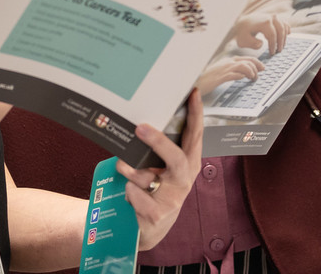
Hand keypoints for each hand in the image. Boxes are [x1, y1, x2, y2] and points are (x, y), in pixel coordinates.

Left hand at [118, 90, 203, 249]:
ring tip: (124, 168)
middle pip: (176, 158)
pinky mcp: (157, 215)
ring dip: (128, 170)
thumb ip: (159, 149)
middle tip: (140, 127)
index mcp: (189, 164)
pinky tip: (131, 196)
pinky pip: (134, 193)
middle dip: (158, 142)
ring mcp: (172, 200)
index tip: (193, 93)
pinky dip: (127, 191)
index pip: (196, 136)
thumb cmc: (156, 189)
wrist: (150, 228)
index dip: (196, 115)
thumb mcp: (163, 168)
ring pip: (145, 176)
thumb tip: (143, 120)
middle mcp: (184, 181)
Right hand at [195, 57, 263, 92]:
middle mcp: (228, 62)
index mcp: (228, 60)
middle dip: (257, 66)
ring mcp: (225, 69)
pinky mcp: (221, 77)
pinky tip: (245, 79)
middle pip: (248, 60)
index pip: (246, 58)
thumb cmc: (208, 78)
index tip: (262, 67)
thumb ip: (231, 71)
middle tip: (261, 72)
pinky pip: (236, 74)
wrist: (196, 82)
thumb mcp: (221, 72)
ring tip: (253, 79)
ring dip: (252, 72)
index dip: (257, 62)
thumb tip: (243, 74)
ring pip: (244, 66)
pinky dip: (243, 76)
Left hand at [232, 14, 289, 53]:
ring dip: (284, 37)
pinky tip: (287, 35)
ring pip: (283, 26)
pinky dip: (286, 29)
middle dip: (281, 42)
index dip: (273, 45)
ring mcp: (272, 17)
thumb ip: (252, 43)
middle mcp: (269, 17)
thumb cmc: (242, 32)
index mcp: (263, 22)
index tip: (272, 53)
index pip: (272, 35)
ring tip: (281, 46)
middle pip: (280, 30)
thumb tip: (261, 44)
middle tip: (278, 51)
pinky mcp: (274, 18)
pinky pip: (284, 23)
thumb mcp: (243, 40)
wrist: (242, 23)